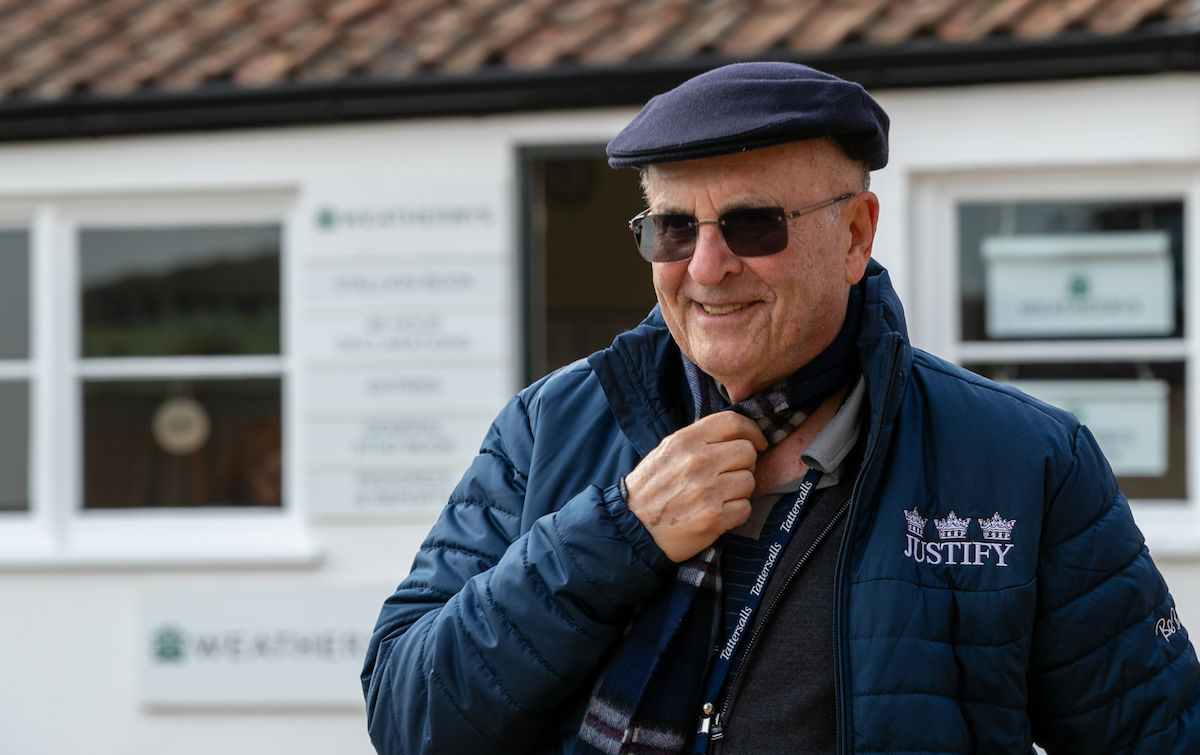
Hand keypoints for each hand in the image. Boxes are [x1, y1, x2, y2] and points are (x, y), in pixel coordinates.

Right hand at [623, 412, 767, 561]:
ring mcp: (707, 490)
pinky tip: (719, 513)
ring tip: (720, 496)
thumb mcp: (666, 452)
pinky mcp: (714, 517)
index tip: (756, 442)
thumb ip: (697, 440)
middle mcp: (698, 462)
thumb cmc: (650, 490)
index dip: (752, 431)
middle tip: (730, 475)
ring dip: (740, 491)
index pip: (733, 422)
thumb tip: (735, 434)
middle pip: (747, 452)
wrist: (631, 528)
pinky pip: (745, 507)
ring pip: (749, 481)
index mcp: (686, 441)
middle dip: (744, 465)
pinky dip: (736, 512)